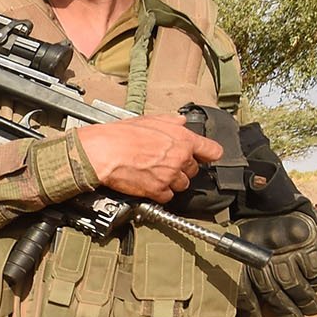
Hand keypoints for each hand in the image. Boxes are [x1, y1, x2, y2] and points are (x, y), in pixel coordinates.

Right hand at [75, 115, 223, 203]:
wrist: (103, 152)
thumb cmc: (121, 135)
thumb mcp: (149, 120)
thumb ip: (171, 122)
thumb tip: (181, 121)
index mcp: (183, 139)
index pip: (213, 151)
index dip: (208, 154)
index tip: (205, 156)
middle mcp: (180, 158)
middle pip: (194, 170)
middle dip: (182, 168)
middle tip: (166, 164)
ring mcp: (170, 176)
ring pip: (181, 185)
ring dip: (171, 182)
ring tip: (155, 174)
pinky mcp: (157, 191)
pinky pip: (167, 197)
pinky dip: (159, 193)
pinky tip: (149, 184)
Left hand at [235, 211, 316, 316]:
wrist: (264, 193)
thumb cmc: (249, 224)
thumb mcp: (236, 241)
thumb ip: (240, 267)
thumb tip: (239, 297)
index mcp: (240, 258)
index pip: (243, 291)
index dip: (250, 309)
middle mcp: (261, 256)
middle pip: (273, 293)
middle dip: (287, 312)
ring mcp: (283, 248)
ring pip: (295, 284)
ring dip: (306, 300)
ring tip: (313, 310)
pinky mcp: (303, 239)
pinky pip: (312, 266)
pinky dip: (316, 277)